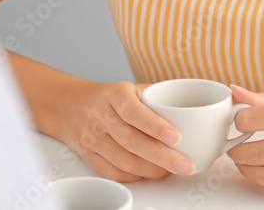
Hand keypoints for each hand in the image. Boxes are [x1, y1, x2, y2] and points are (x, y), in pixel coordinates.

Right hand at [58, 81, 194, 180]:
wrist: (70, 106)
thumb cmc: (109, 97)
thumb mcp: (131, 87)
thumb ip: (158, 96)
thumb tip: (192, 107)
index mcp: (115, 95)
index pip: (134, 111)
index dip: (155, 125)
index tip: (176, 136)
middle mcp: (102, 117)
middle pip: (131, 141)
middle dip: (162, 156)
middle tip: (186, 164)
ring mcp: (94, 139)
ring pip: (123, 160)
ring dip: (152, 169)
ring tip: (174, 170)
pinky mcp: (89, 157)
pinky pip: (113, 172)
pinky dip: (135, 176)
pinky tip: (152, 174)